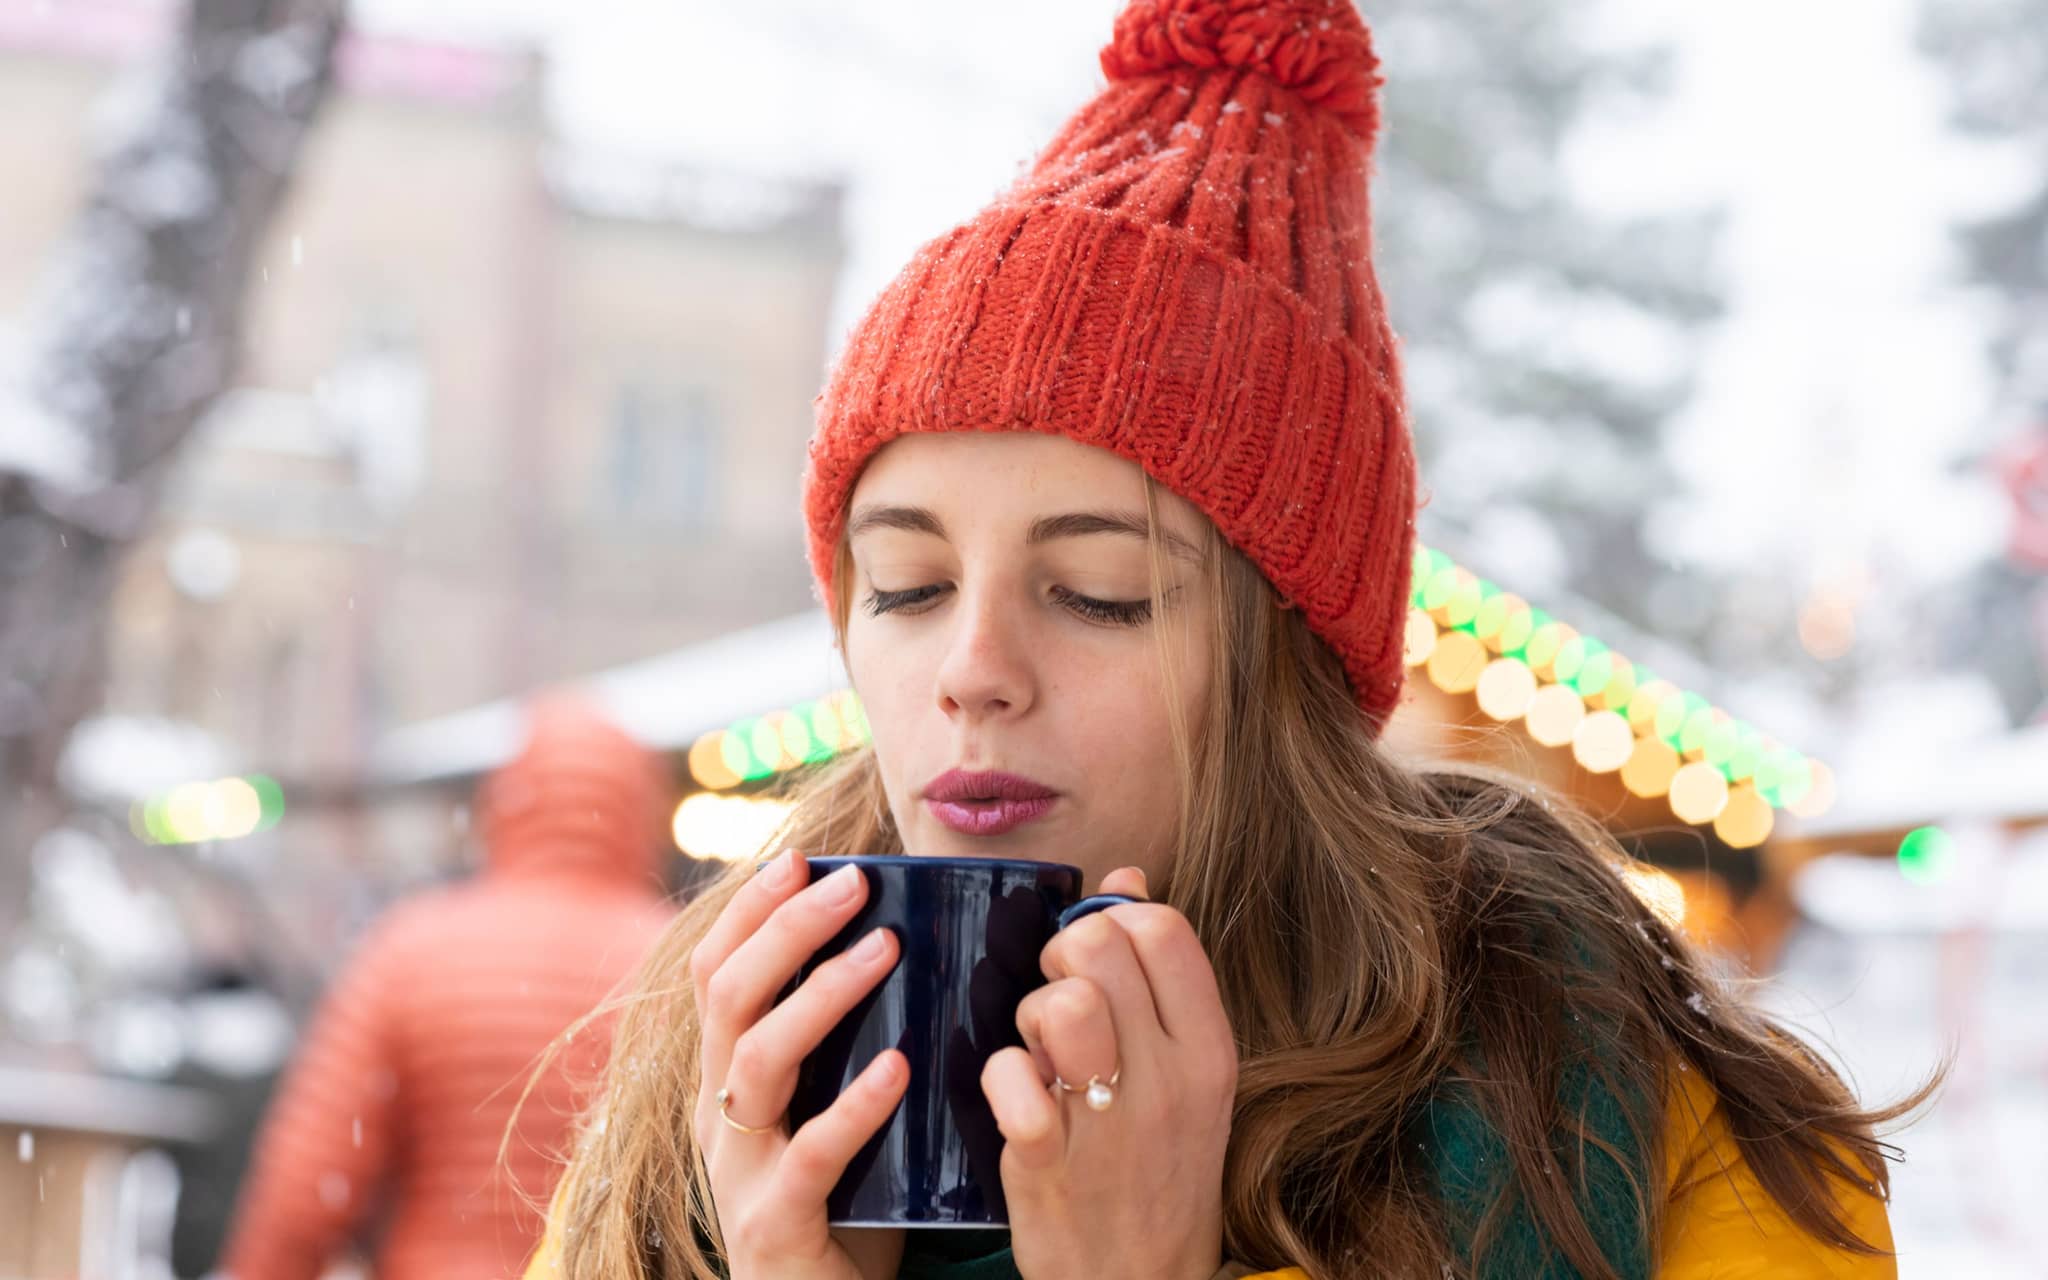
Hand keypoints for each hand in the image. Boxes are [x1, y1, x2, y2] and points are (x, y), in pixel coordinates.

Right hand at [690, 850, 907, 1279]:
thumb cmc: (850, 1205)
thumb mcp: (841, 1111)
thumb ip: (862, 1043)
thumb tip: (927, 948)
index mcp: (727, 1080)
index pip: (717, 975)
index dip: (749, 911)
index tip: (801, 858)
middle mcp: (718, 1115)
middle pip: (728, 996)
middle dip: (787, 927)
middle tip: (854, 882)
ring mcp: (739, 1170)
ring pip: (757, 1060)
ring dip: (821, 995)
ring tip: (884, 949)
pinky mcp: (774, 1225)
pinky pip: (810, 1154)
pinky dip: (854, 1105)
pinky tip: (897, 1069)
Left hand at [980, 867, 1237, 1279]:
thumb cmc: (1156, 1167)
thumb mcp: (1185, 1072)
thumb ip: (1160, 975)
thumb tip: (1126, 878)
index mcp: (1209, 1047)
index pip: (1162, 927)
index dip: (1112, 925)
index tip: (1097, 967)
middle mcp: (1171, 1078)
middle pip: (1099, 946)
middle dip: (1059, 959)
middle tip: (1057, 1006)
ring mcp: (1113, 1122)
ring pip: (1062, 1001)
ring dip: (1031, 1014)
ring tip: (1039, 1051)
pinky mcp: (1050, 1162)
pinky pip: (1011, 1076)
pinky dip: (1000, 1078)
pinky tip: (1017, 1102)